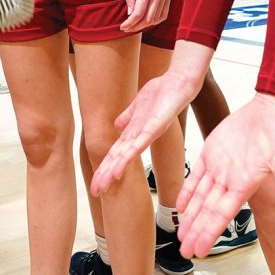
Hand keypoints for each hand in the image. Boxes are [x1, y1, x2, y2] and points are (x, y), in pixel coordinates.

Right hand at [91, 67, 202, 194]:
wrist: (179, 82)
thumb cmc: (161, 93)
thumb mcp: (138, 105)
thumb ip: (127, 117)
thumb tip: (115, 125)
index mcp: (134, 133)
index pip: (115, 154)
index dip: (104, 168)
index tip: (95, 184)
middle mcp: (140, 137)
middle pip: (118, 159)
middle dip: (105, 175)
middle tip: (95, 192)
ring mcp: (147, 133)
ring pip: (127, 155)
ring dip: (114, 170)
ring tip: (104, 185)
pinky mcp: (155, 127)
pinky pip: (140, 143)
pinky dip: (129, 155)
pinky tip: (120, 166)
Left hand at [120, 0, 170, 31]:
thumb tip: (129, 13)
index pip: (138, 14)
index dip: (129, 23)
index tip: (122, 26)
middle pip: (147, 19)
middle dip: (135, 26)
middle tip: (127, 28)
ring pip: (156, 19)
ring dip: (145, 25)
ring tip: (135, 25)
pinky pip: (163, 14)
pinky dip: (155, 20)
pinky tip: (147, 21)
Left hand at [176, 94, 274, 256]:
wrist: (268, 110)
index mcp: (243, 185)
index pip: (222, 215)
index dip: (209, 233)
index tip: (199, 250)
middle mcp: (229, 181)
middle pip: (208, 211)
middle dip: (196, 232)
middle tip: (186, 252)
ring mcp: (218, 168)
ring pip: (199, 197)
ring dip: (190, 217)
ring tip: (181, 236)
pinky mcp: (210, 153)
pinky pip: (195, 176)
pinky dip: (187, 191)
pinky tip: (180, 207)